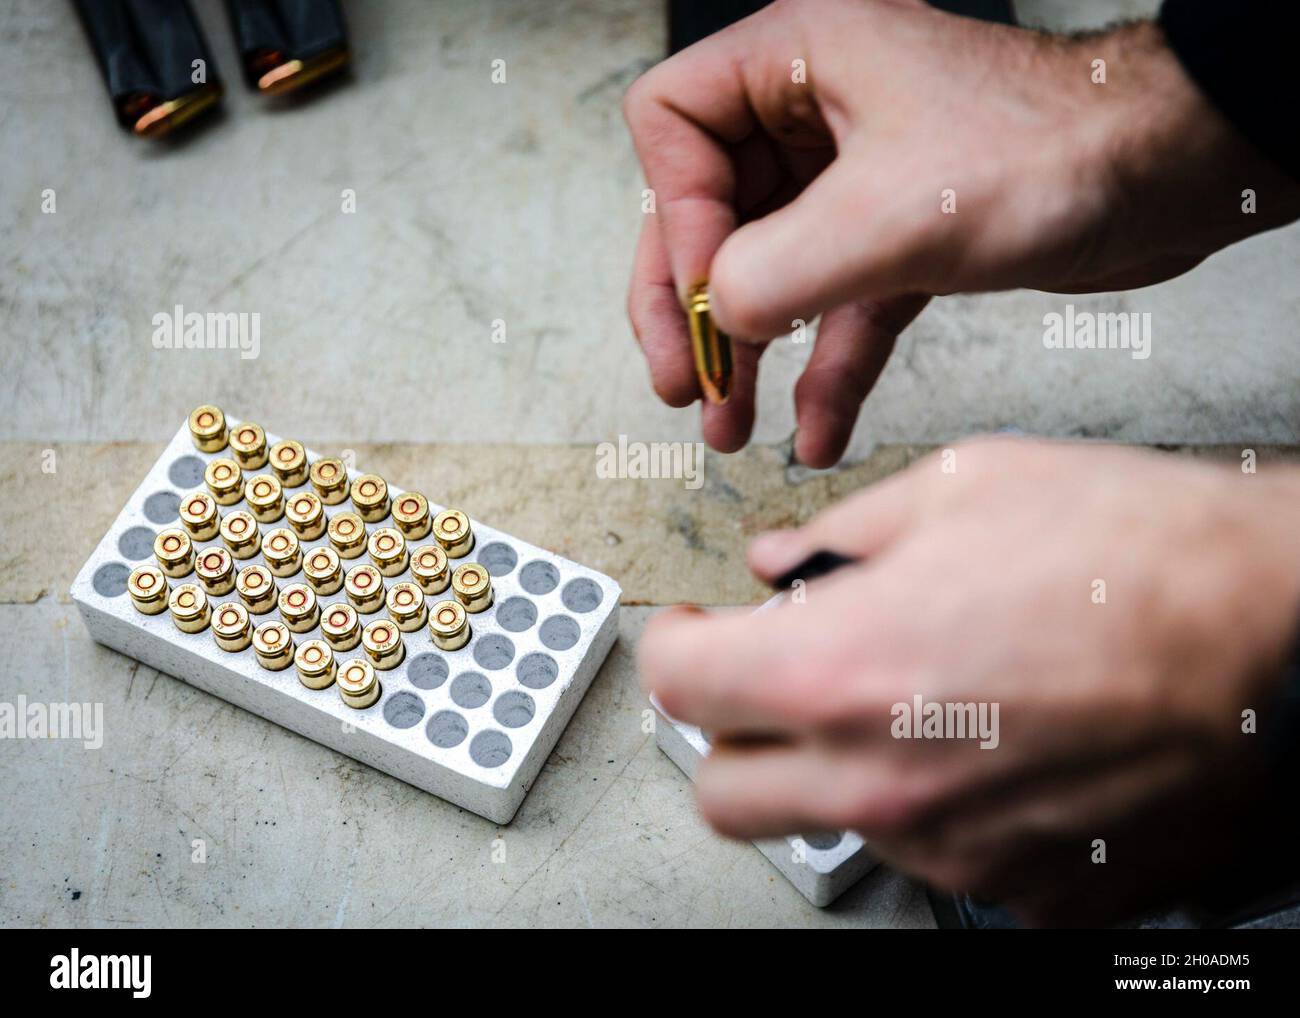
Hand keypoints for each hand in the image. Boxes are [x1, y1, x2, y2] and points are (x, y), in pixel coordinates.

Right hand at [623, 0, 1299, 464]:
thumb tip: (718, 318)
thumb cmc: (1056, 150)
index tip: (713, 295)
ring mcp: (854, 176)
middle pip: (706, 210)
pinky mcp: (898, 235)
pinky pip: (835, 307)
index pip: (673, 124)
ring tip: (727, 425)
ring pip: (767, 268)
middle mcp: (815, 111)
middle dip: (694, 307)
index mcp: (796, 59)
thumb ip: (776, 270)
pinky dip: (823, 370)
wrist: (1170, 175)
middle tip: (685, 384)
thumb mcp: (890, 216)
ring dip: (747, 353)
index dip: (678, 218)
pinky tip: (814, 430)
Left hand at [639, 439, 1299, 923]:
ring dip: (835, 768)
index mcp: (843, 670)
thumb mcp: (958, 488)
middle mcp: (884, 779)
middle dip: (732, 730)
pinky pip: (936, 861)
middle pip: (725, 792)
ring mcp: (955, 849)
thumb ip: (837, 535)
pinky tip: (985, 743)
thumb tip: (777, 563)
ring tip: (913, 695)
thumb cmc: (1137, 550)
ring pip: (827, 827)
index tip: (691, 631)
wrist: (1280, 630)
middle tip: (774, 676)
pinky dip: (934, 808)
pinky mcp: (1027, 888)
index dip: (672, 646)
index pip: (680, 685)